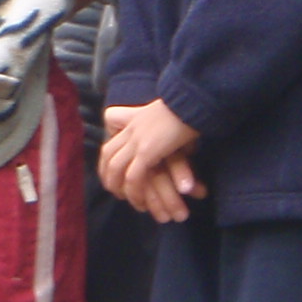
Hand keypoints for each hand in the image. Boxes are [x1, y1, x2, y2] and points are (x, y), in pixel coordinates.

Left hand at [100, 99, 206, 221]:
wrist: (194, 100)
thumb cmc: (192, 109)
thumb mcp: (173, 117)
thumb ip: (167, 131)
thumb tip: (184, 147)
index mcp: (135, 119)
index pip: (111, 139)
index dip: (108, 160)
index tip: (111, 174)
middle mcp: (131, 129)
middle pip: (107, 154)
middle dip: (107, 174)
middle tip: (114, 190)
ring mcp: (137, 139)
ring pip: (115, 166)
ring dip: (117, 185)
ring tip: (125, 199)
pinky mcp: (147, 150)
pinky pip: (133, 176)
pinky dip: (134, 191)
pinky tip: (140, 201)